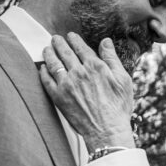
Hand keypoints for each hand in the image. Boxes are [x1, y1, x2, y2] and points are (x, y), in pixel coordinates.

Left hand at [39, 33, 134, 149]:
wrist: (107, 130)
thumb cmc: (118, 107)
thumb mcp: (123, 79)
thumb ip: (112, 58)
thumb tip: (106, 41)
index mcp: (95, 66)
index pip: (81, 47)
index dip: (74, 40)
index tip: (70, 36)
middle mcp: (78, 72)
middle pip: (65, 52)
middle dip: (59, 43)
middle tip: (55, 39)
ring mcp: (66, 84)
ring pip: (54, 63)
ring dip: (49, 54)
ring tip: (46, 49)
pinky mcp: (58, 97)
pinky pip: (46, 81)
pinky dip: (43, 72)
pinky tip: (42, 68)